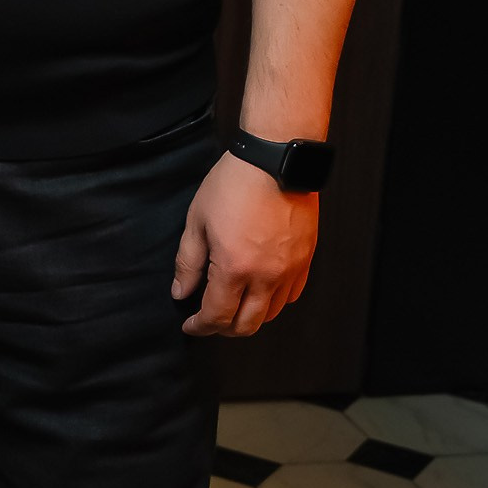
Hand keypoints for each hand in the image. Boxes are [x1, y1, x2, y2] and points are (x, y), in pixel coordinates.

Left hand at [172, 153, 317, 337]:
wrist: (276, 159)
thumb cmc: (234, 184)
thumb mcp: (197, 221)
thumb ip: (188, 262)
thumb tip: (181, 292)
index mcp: (234, 268)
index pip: (216, 316)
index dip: (200, 327)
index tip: (191, 325)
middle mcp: (266, 276)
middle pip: (246, 325)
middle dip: (224, 328)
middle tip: (210, 319)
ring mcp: (290, 270)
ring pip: (271, 314)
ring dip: (250, 317)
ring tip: (234, 304)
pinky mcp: (305, 260)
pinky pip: (292, 295)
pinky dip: (274, 302)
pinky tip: (260, 291)